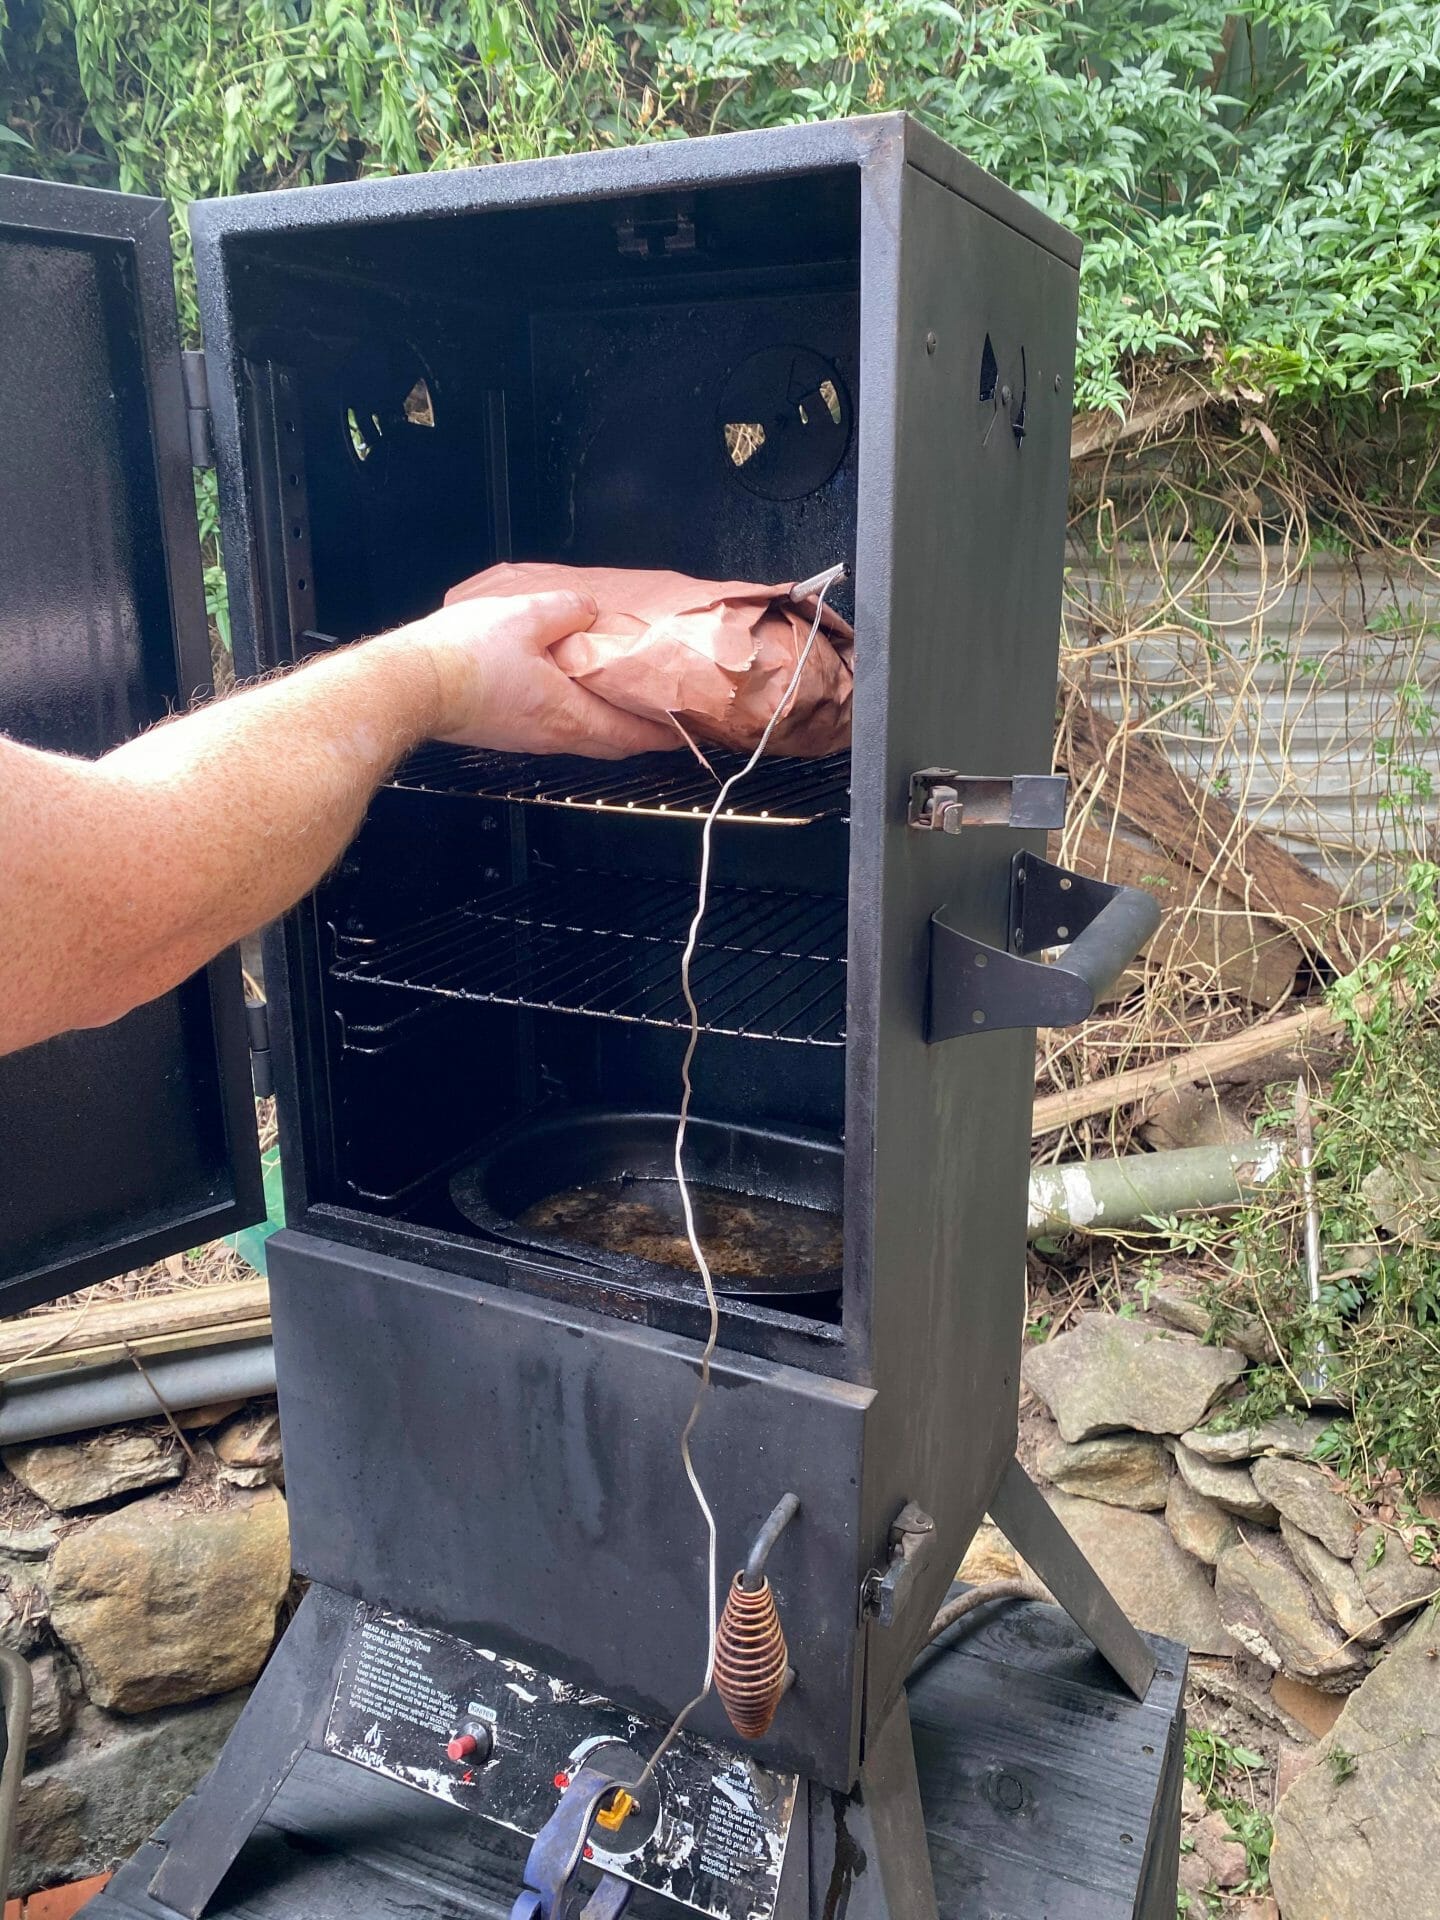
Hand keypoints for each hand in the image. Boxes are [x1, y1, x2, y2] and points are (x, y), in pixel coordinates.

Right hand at [400, 590, 675, 758]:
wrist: (412, 684)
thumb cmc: (464, 658)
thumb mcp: (527, 616)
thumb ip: (567, 609)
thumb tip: (587, 609)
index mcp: (567, 713)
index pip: (629, 733)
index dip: (660, 732)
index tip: (682, 730)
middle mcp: (551, 735)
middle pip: (610, 745)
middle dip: (639, 735)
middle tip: (659, 722)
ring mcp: (527, 738)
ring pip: (582, 739)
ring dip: (606, 727)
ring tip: (620, 705)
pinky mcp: (505, 732)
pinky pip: (553, 731)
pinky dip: (574, 719)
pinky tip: (568, 695)